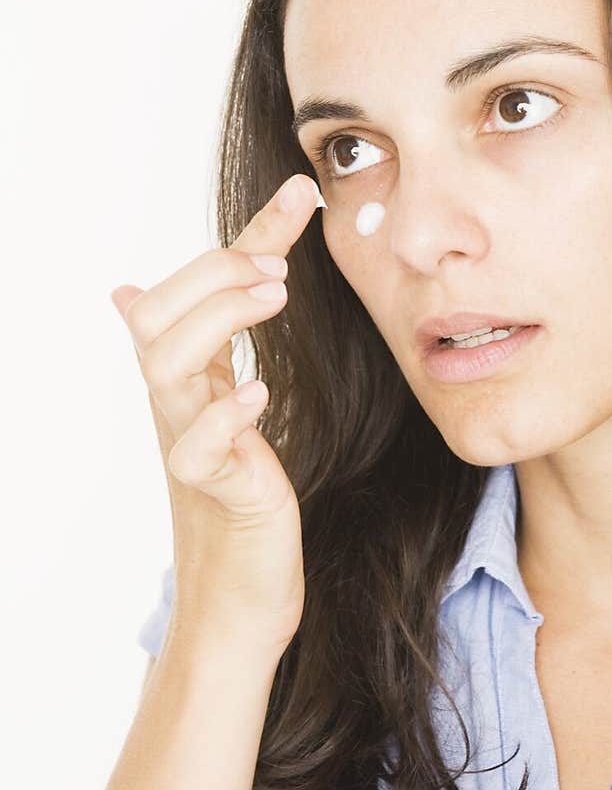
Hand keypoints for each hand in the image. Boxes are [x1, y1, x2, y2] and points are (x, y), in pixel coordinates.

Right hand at [111, 172, 323, 660]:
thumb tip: (131, 290)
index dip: (252, 233)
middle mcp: (178, 404)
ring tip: (274, 297)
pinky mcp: (213, 494)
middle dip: (216, 273)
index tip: (303, 190)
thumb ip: (209, 350)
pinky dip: (222, 416)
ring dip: (218, 321)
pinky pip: (196, 451)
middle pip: (159, 315)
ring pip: (165, 366)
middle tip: (280, 266)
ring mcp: (189, 446)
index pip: (205, 287)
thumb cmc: (241, 500)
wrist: (238, 599)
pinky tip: (258, 392)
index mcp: (188, 377)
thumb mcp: (228, 411)